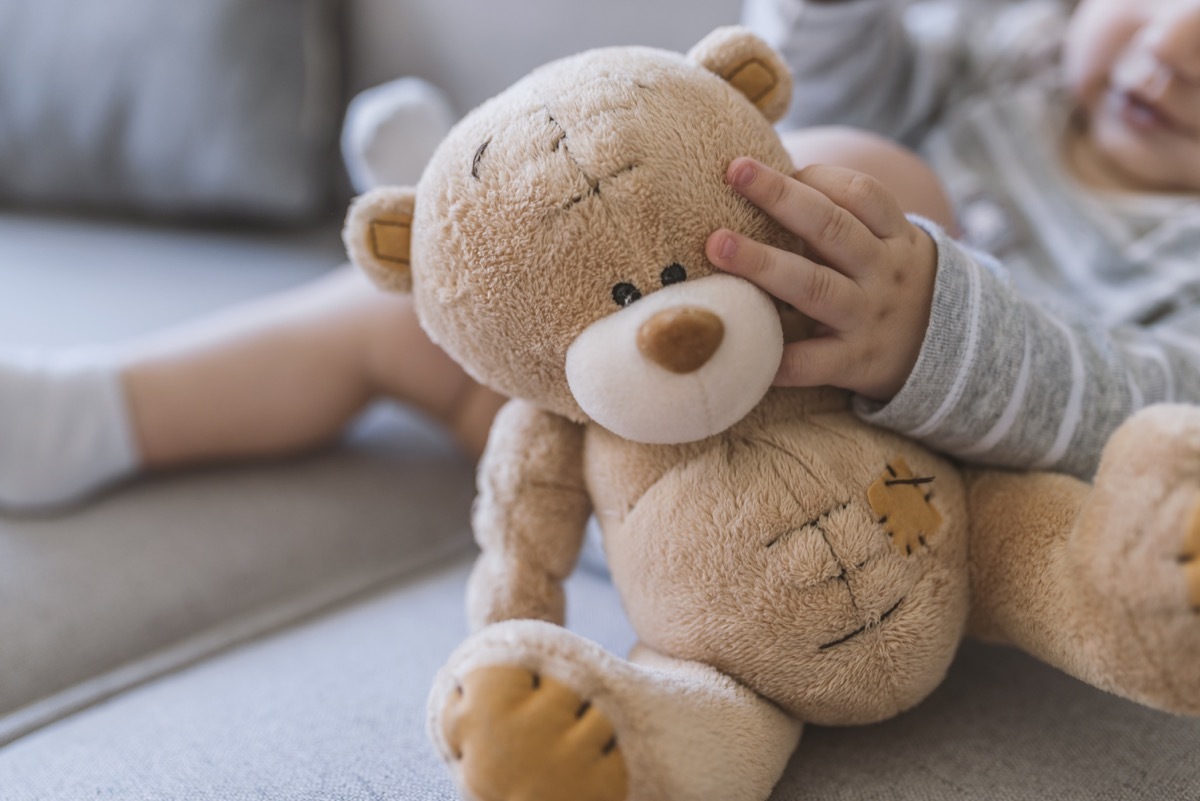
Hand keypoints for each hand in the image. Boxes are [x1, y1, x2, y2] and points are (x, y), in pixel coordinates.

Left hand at [705, 157, 937, 401]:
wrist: (949, 351)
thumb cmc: (886, 281)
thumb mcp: (885, 243)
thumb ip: (839, 216)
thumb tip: (766, 176)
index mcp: (892, 236)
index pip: (861, 194)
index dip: (816, 176)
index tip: (769, 168)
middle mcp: (883, 272)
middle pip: (832, 228)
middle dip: (780, 198)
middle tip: (735, 173)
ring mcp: (869, 317)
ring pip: (815, 287)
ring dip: (764, 264)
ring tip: (718, 245)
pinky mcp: (855, 362)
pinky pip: (813, 362)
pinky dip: (779, 359)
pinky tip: (739, 345)